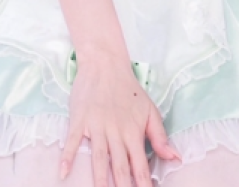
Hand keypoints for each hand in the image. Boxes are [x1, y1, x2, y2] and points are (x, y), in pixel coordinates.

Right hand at [60, 51, 180, 186]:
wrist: (105, 63)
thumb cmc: (129, 89)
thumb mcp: (149, 110)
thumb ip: (160, 136)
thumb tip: (175, 158)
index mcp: (133, 132)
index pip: (139, 165)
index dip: (143, 184)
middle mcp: (116, 131)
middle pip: (119, 166)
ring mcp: (97, 125)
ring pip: (99, 158)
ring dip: (100, 179)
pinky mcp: (80, 119)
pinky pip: (72, 141)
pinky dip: (67, 156)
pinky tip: (63, 173)